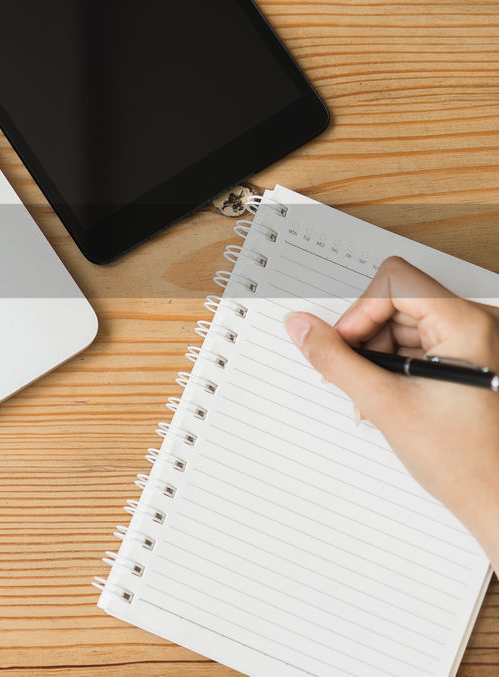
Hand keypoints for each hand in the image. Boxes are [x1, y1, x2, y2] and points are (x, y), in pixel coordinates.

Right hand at [285, 256, 498, 562]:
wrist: (496, 500)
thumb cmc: (465, 461)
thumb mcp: (385, 404)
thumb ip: (335, 360)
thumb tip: (302, 327)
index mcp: (467, 324)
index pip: (395, 281)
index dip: (361, 312)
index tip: (348, 345)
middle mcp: (477, 325)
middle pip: (397, 301)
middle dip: (367, 339)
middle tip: (358, 378)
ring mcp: (475, 343)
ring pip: (403, 323)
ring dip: (378, 356)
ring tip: (374, 397)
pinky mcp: (469, 360)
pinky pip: (418, 344)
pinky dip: (394, 368)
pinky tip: (389, 399)